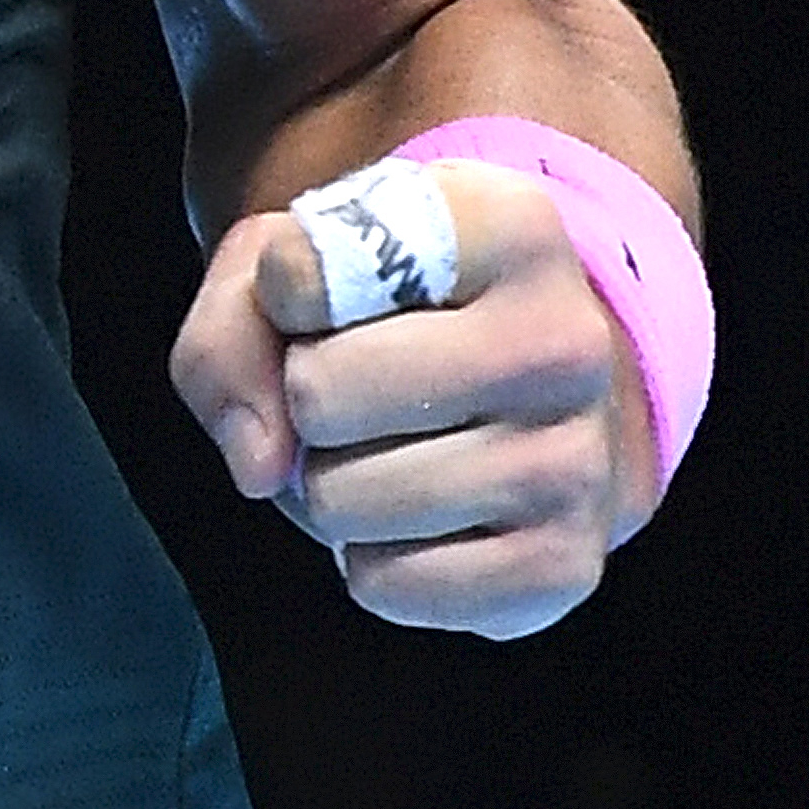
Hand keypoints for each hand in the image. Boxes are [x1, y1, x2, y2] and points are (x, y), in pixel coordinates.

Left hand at [169, 158, 656, 640]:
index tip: (338, 291)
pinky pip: (384, 583)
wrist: (538, 397)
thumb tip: (261, 466)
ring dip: (334, 484)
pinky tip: (427, 512)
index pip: (304, 270)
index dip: (285, 291)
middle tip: (367, 382)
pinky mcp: (564, 566)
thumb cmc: (399, 314)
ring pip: (341, 500)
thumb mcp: (302, 265)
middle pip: (318, 394)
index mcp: (511, 225)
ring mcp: (575, 462)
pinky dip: (373, 557)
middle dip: (307, 397)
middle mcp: (565, 340)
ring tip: (398, 444)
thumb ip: (234, 324)